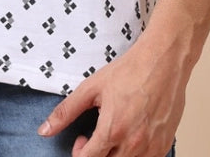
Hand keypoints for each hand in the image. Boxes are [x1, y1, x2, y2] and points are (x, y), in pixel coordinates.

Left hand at [37, 32, 187, 156]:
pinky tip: (131, 134)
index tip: (81, 138)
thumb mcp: (92, 87)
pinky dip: (134, 154)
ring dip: (115, 155)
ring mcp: (151, 147)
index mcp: (113, 130)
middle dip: (96, 155)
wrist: (164, 61)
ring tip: (114, 134)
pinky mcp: (164, 146)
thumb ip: (66, 111)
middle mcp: (134, 144)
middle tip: (97, 135)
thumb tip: (45, 130)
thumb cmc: (131, 70)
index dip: (79, 153)